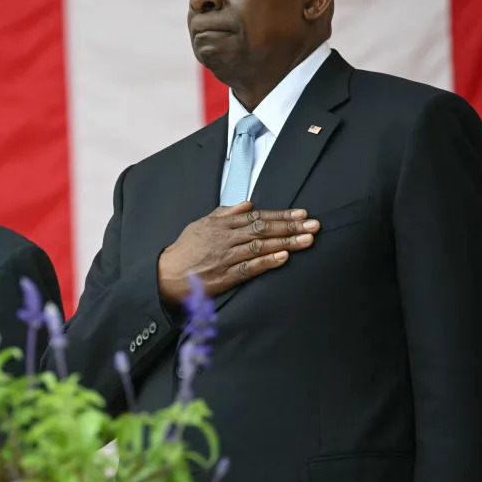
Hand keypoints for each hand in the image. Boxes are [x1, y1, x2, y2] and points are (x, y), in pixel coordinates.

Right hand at [157, 201, 319, 302]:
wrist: (166, 274)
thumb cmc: (185, 249)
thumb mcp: (202, 224)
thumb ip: (225, 213)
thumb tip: (246, 204)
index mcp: (223, 225)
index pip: (257, 217)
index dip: (281, 216)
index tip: (302, 214)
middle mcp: (227, 239)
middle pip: (264, 229)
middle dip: (291, 226)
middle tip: (314, 224)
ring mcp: (227, 257)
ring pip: (261, 246)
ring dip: (286, 242)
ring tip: (308, 239)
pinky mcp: (226, 276)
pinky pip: (250, 268)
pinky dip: (268, 262)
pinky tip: (284, 258)